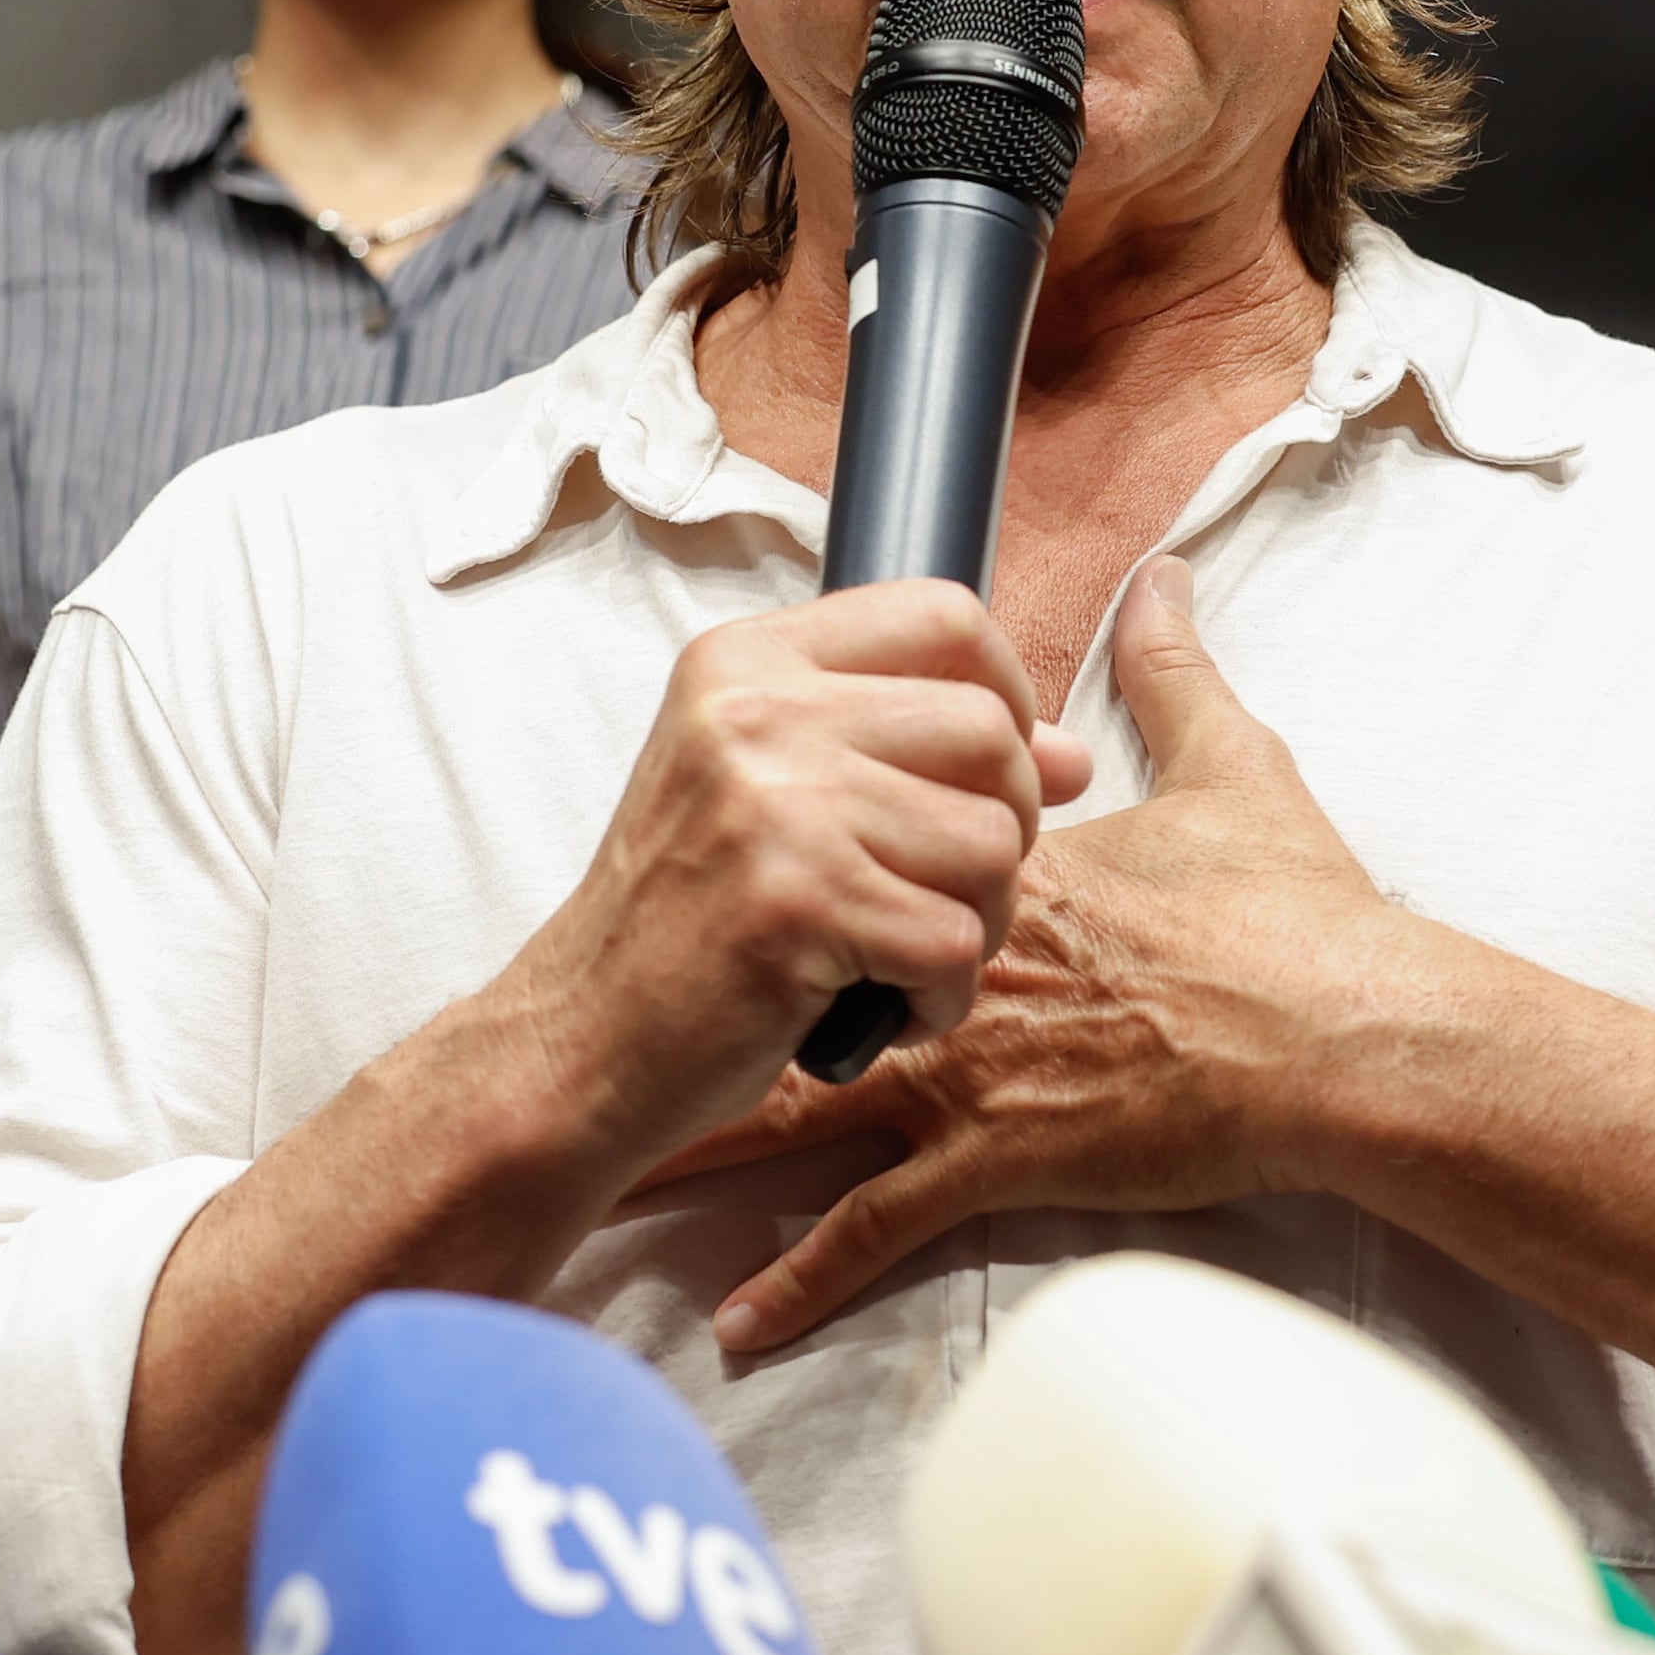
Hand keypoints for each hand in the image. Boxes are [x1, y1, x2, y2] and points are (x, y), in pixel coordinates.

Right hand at [488, 580, 1094, 1182]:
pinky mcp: (794, 903)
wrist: (582, 1039)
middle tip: (937, 891)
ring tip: (899, 955)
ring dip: (974, 924)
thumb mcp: (777, 793)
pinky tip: (880, 1007)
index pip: (945, 615)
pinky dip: (938, 998)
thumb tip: (1072, 756)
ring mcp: (773, 803)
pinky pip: (955, 941)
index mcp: (748, 661)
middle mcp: (755, 711)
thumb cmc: (691, 920)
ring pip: (992, 842)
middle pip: (990, 732)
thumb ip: (916, 751)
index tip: (984, 773)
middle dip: (1004, 829)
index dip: (1006, 694)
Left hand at [675, 558, 1440, 1350]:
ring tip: (623, 1165)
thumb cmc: (1297, 915)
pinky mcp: (998, 1159)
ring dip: (712, 1142)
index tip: (722, 869)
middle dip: (705, 997)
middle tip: (609, 1023)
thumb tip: (1166, 575)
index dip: (796, 862)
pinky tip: (738, 1318)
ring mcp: (968, 1065)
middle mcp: (958, 964)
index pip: (866, 848)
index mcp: (1001, 870)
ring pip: (805, 1107)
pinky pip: (875, 1228)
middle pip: (799, 971)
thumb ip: (1177, 670)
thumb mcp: (1233, 767)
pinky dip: (802, 1276)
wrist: (1340, 1034)